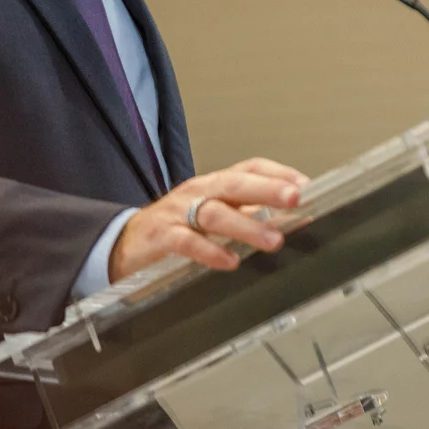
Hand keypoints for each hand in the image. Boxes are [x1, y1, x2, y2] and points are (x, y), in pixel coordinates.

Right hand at [108, 157, 309, 280]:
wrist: (124, 244)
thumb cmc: (175, 229)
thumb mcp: (213, 217)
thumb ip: (250, 216)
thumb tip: (296, 219)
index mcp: (214, 184)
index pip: (249, 167)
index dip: (278, 173)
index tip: (305, 185)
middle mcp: (198, 192)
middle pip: (235, 184)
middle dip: (267, 190)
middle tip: (295, 198)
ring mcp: (178, 212)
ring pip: (215, 213)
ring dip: (246, 226)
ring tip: (274, 240)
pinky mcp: (161, 236)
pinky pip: (187, 241)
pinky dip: (209, 251)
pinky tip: (229, 261)